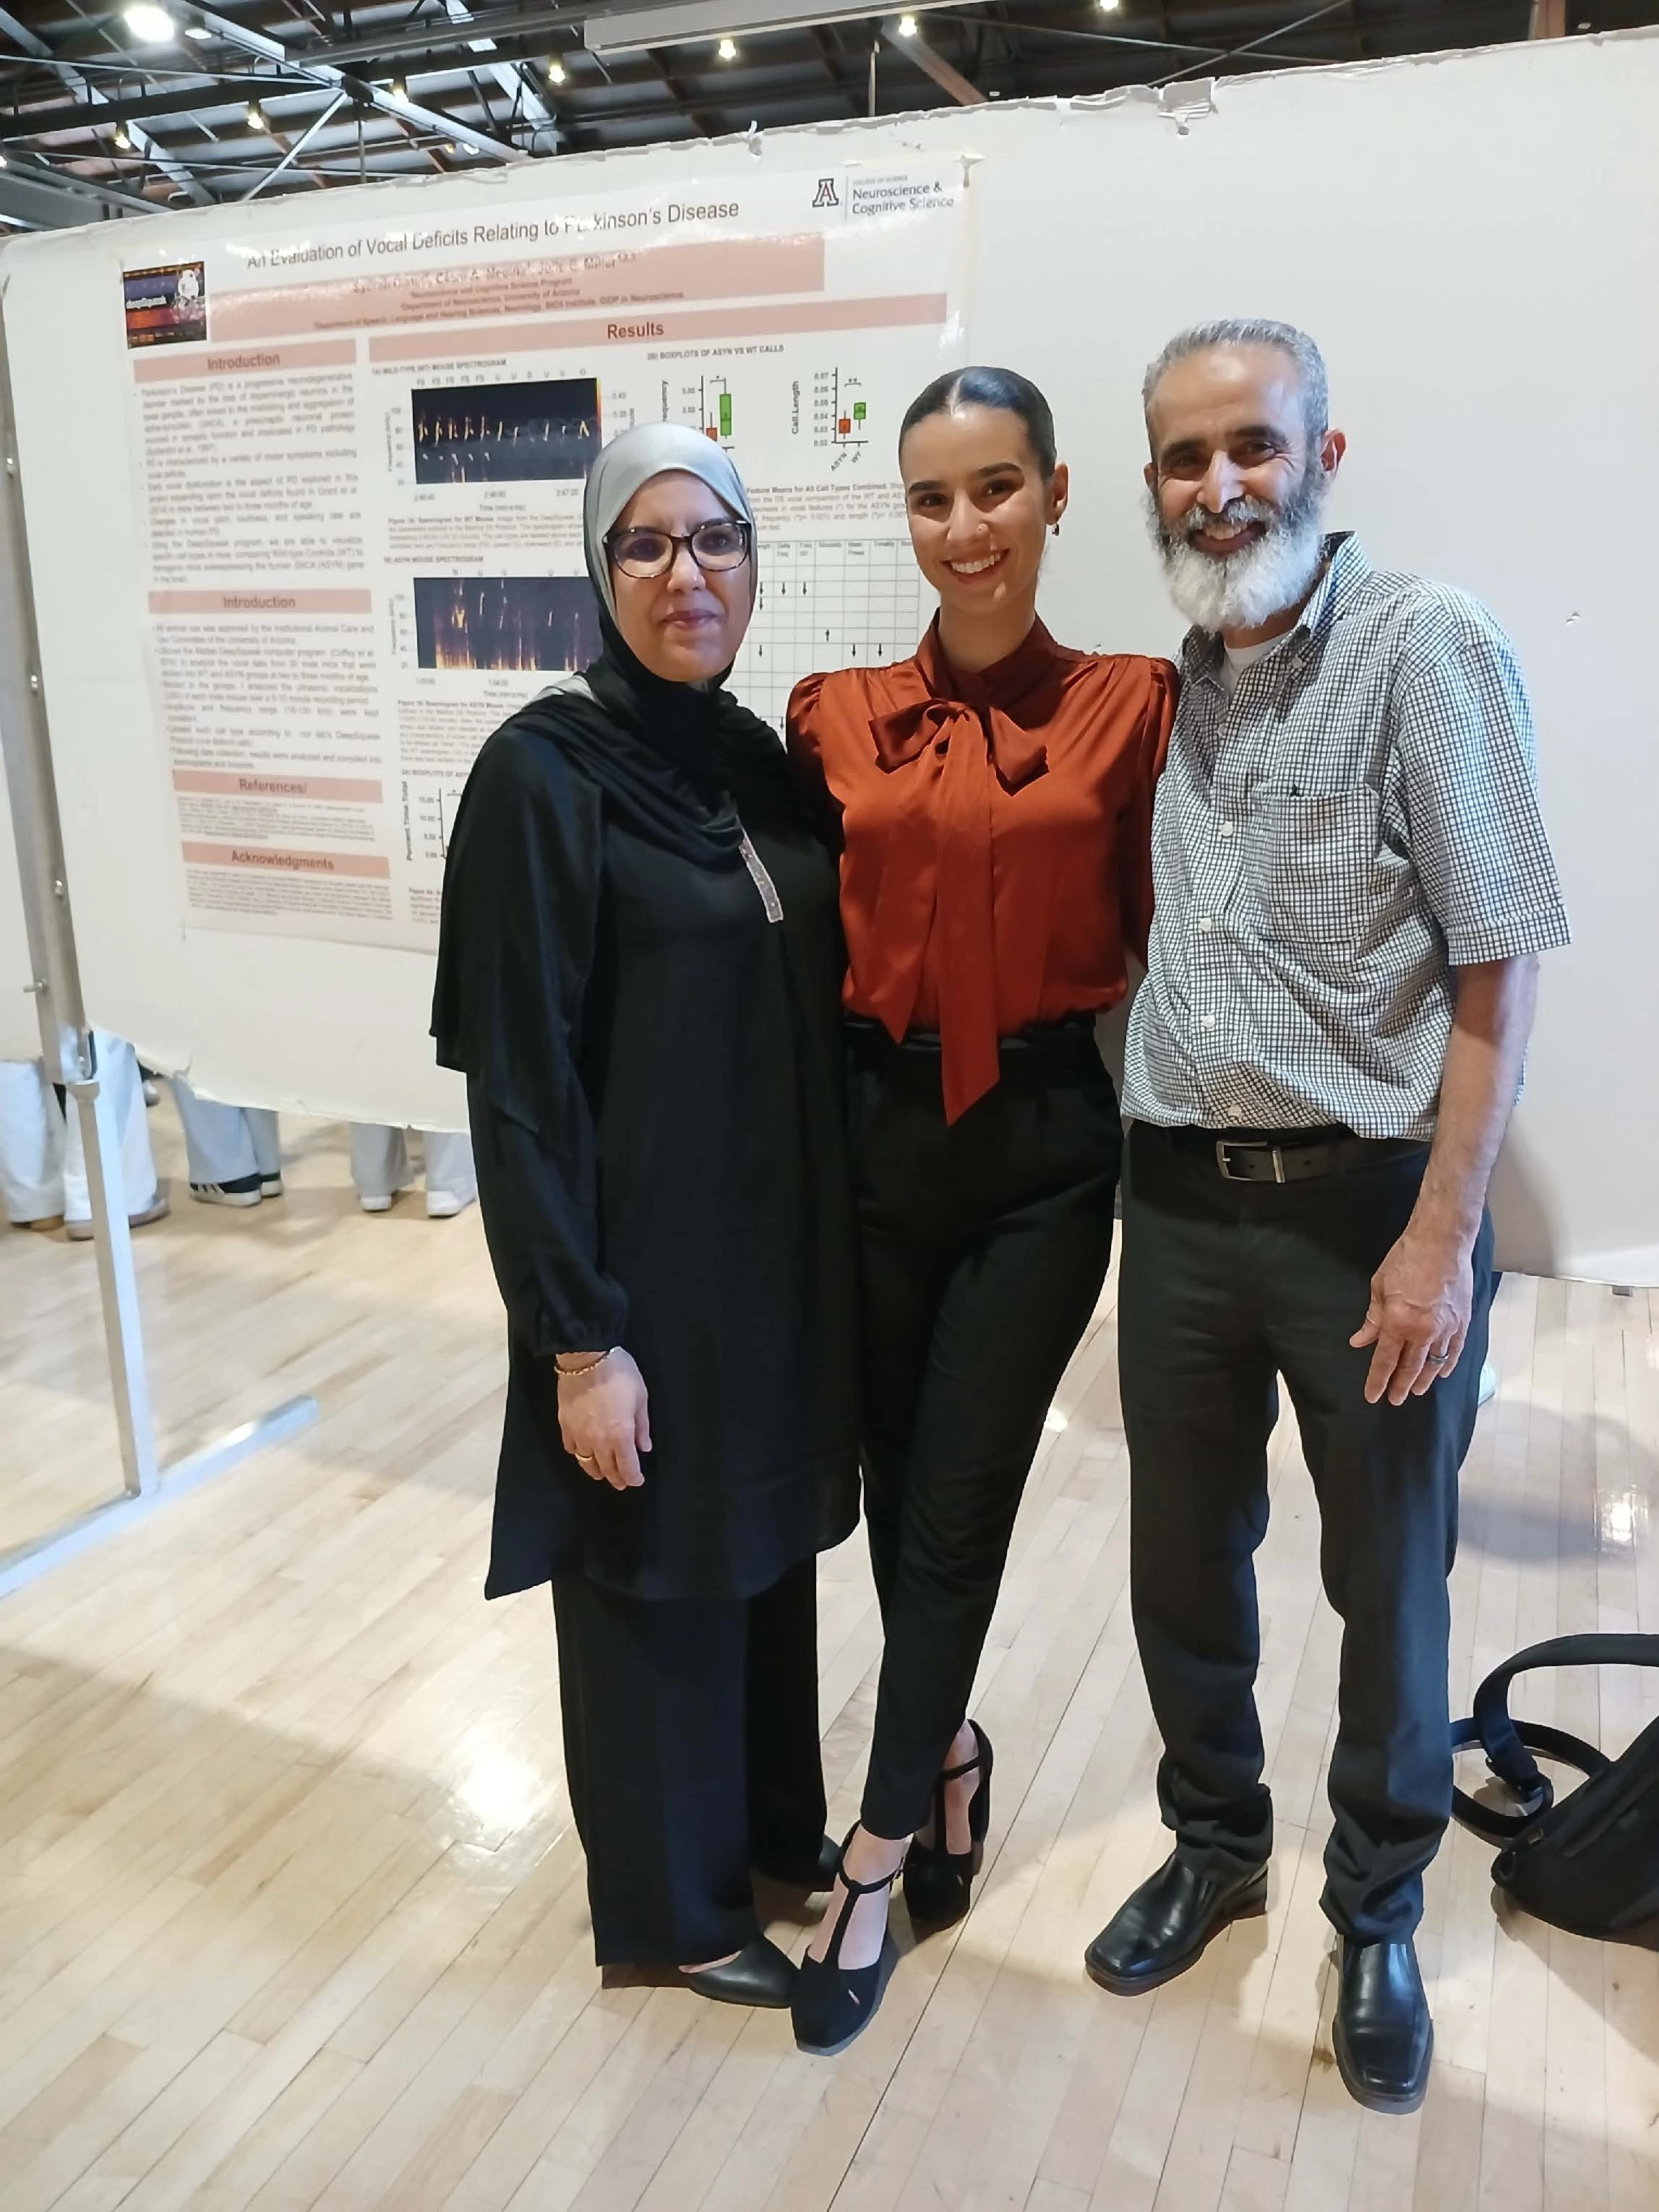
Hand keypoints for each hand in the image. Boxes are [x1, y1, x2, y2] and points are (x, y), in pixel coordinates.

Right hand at [556, 1348, 650, 1489]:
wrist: (586, 1359)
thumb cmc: (619, 1375)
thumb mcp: (640, 1398)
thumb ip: (642, 1426)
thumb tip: (644, 1448)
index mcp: (621, 1436)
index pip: (627, 1468)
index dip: (633, 1478)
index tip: (637, 1480)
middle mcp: (599, 1442)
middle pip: (607, 1470)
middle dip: (617, 1479)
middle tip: (622, 1482)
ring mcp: (579, 1436)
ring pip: (587, 1464)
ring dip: (597, 1471)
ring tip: (602, 1472)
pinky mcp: (564, 1426)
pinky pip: (571, 1449)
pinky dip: (580, 1455)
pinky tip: (584, 1452)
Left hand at [1350, 1227, 1474, 1406]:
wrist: (1441, 1241)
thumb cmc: (1406, 1258)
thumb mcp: (1379, 1287)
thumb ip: (1372, 1320)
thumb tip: (1360, 1341)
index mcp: (1398, 1322)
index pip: (1385, 1360)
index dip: (1378, 1380)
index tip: (1373, 1396)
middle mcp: (1423, 1331)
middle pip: (1410, 1368)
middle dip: (1400, 1386)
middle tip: (1394, 1400)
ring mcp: (1447, 1328)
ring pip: (1434, 1364)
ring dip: (1423, 1379)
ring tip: (1415, 1390)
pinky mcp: (1462, 1322)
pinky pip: (1455, 1351)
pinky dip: (1447, 1365)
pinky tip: (1442, 1374)